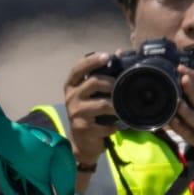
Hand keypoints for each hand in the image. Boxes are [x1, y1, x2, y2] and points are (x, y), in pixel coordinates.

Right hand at [62, 53, 118, 168]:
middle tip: (121, 87)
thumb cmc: (90, 113)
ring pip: (102, 104)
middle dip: (112, 83)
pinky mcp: (83, 128)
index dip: (92, 61)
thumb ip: (103, 74)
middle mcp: (71, 97)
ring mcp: (76, 113)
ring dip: (116, 106)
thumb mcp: (92, 93)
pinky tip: (115, 126)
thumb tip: (120, 52)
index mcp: (72, 86)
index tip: (106, 56)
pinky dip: (114, 125)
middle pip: (93, 82)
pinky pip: (105, 124)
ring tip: (122, 108)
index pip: (78, 68)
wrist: (82, 142)